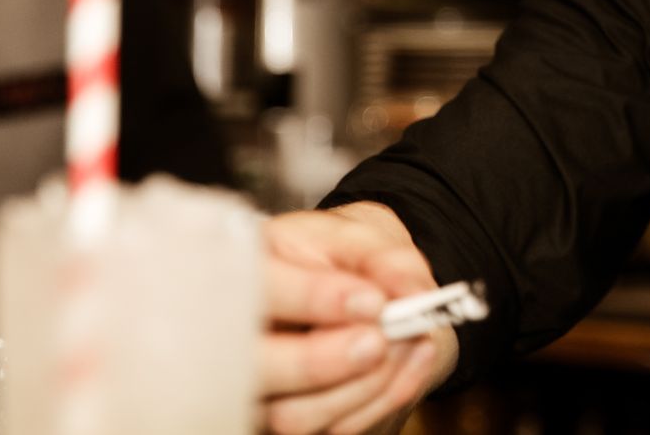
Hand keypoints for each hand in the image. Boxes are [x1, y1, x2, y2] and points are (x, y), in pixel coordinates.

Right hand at [258, 203, 460, 434]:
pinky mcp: (288, 413)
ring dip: (366, 385)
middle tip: (379, 340)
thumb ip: (388, 260)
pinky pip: (333, 427)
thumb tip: (413, 295)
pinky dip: (383, 399)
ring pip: (294, 414)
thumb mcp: (365, 234)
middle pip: (256, 369)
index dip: (310, 298)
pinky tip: (413, 358)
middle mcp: (236, 333)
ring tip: (410, 339)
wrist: (354, 288)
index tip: (372, 300)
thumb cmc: (345, 257)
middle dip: (322, 362)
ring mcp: (257, 384)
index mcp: (246, 266)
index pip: (256, 288)